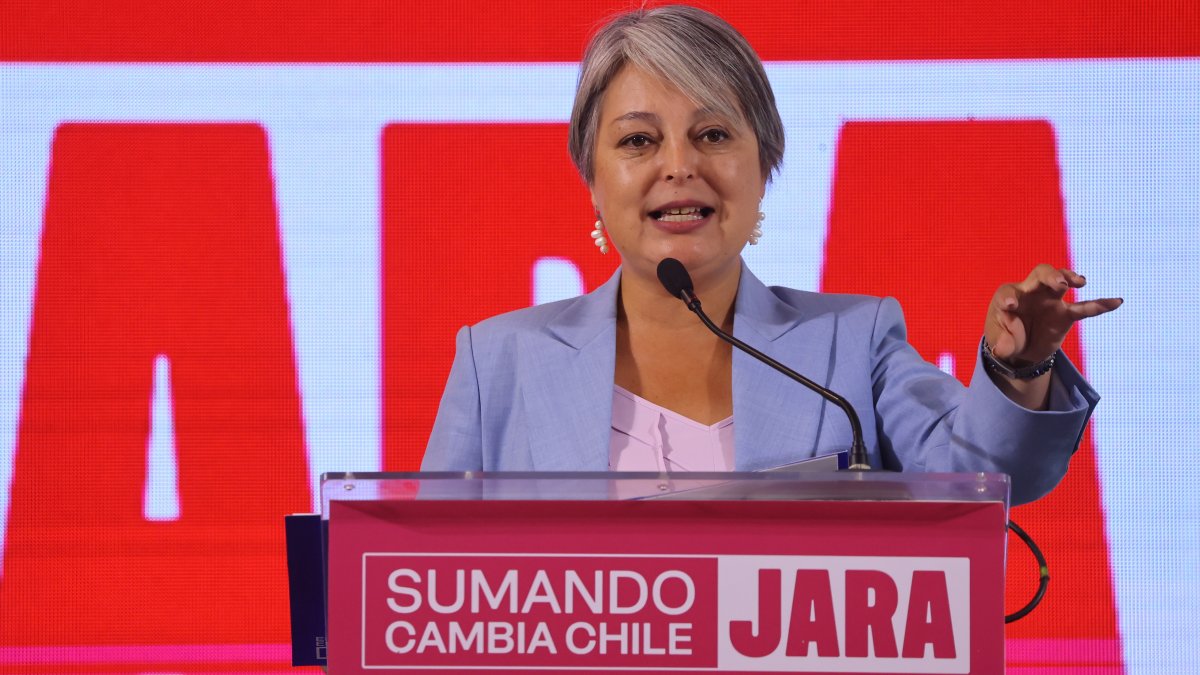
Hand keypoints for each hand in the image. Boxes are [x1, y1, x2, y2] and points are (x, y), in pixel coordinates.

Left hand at [986, 264, 1121, 365]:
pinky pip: (1084, 307)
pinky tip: (1117, 302)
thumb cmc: (1004, 338)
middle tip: (1059, 283)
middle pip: (1040, 274)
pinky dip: (1100, 304)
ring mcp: (1050, 301)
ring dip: (1070, 279)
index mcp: (1008, 297)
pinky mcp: (1065, 314)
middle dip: (1050, 276)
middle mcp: (1031, 293)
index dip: (1008, 298)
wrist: (1020, 348)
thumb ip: (1002, 344)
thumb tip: (1003, 350)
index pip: (1008, 293)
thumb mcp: (999, 343)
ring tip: (1079, 282)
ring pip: (1062, 282)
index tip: (1010, 306)